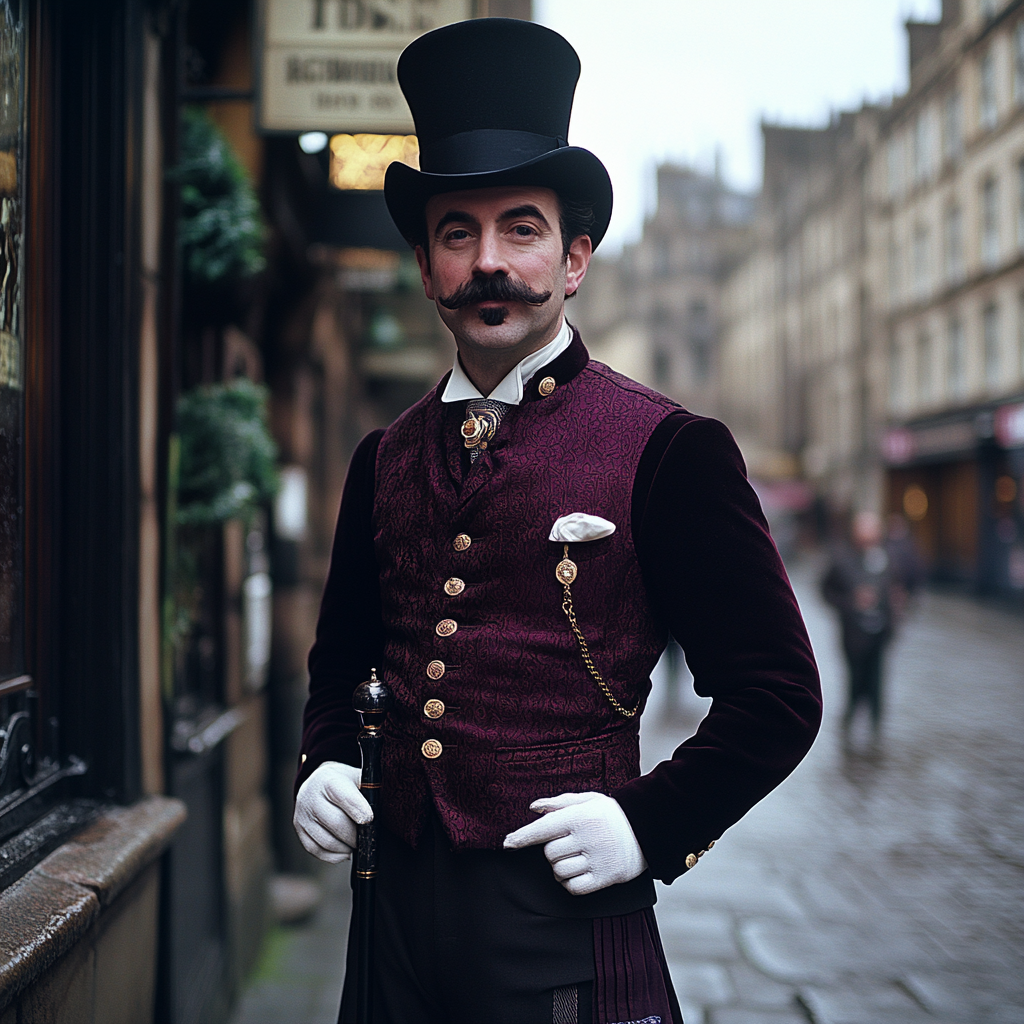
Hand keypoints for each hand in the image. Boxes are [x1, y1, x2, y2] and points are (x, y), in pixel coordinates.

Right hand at [293, 761, 371, 863]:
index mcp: (328, 780)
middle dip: (354, 835)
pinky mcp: (299, 829)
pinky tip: (345, 851)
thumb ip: (370, 790)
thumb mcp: (357, 777)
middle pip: (335, 823)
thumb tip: (387, 808)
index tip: (370, 819)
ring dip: (345, 847)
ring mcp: (302, 815)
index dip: (358, 809)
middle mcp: (311, 797)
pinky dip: (333, 856)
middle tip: (366, 838)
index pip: (343, 797)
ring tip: (356, 845)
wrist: (319, 782)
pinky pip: (316, 850)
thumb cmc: (345, 782)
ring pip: (326, 840)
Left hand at [502, 792, 646, 894]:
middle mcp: (586, 838)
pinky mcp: (604, 878)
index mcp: (579, 817)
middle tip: (568, 844)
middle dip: (552, 851)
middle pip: (549, 854)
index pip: (543, 829)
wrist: (648, 829)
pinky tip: (579, 872)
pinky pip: (573, 887)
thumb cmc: (612, 814)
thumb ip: (559, 803)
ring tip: (575, 857)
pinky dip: (570, 882)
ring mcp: (596, 859)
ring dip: (560, 868)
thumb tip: (533, 807)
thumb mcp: (588, 800)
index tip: (507, 843)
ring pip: (559, 871)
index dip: (522, 837)